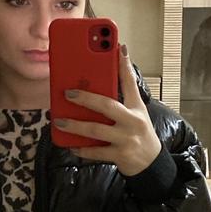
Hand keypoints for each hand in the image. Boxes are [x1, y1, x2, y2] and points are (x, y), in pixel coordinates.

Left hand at [52, 45, 161, 176]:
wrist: (151, 164)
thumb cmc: (139, 134)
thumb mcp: (136, 113)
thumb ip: (122, 98)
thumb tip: (103, 81)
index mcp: (136, 108)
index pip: (130, 82)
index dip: (124, 64)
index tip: (118, 47)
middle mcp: (133, 121)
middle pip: (107, 105)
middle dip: (85, 98)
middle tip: (67, 93)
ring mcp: (126, 139)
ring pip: (96, 129)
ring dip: (75, 125)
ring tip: (59, 121)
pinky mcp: (120, 155)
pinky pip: (96, 151)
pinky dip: (82, 149)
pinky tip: (70, 145)